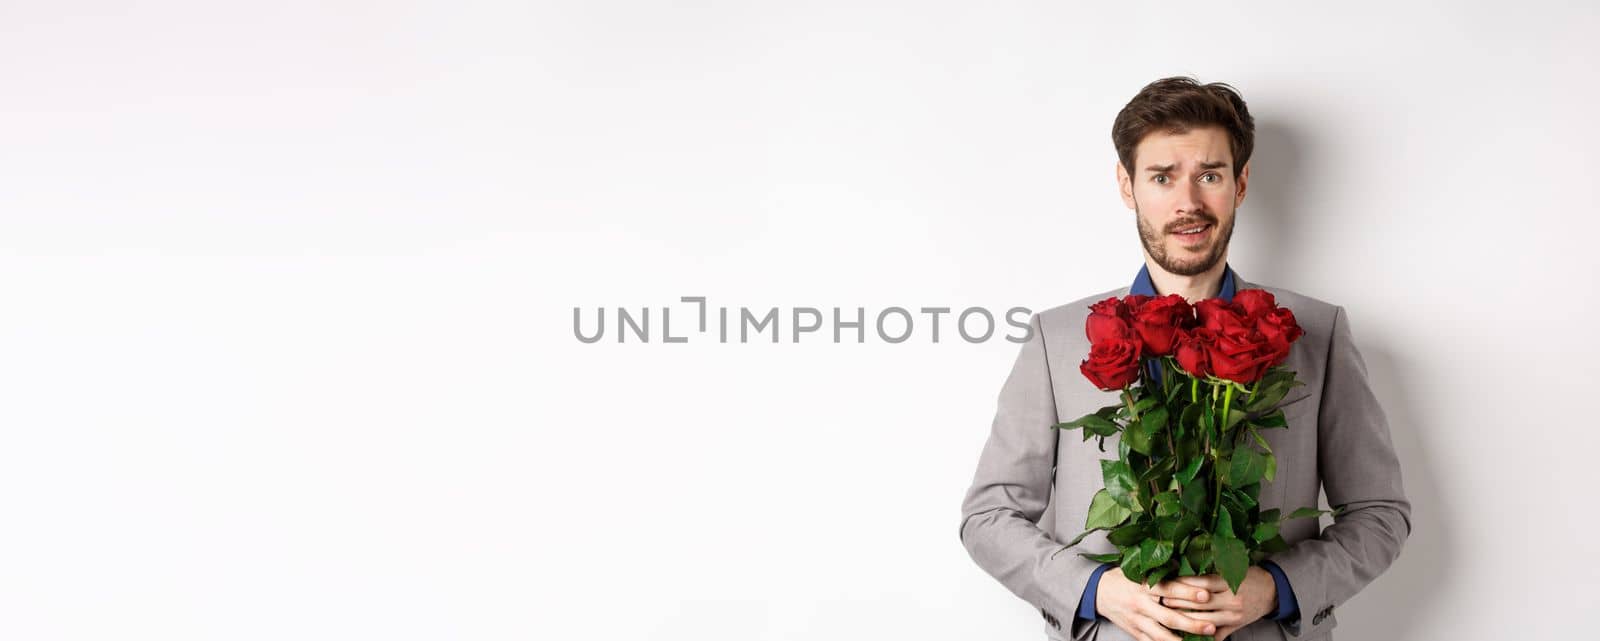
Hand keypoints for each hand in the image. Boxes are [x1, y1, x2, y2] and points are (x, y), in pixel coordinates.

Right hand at [1095, 566, 1216, 640]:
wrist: (1098, 591)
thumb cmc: (1124, 578)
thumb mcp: (1140, 570)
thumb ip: (1162, 573)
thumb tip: (1190, 569)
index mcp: (1143, 585)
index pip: (1168, 589)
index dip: (1187, 592)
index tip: (1206, 595)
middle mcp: (1140, 603)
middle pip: (1168, 617)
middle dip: (1191, 624)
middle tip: (1211, 626)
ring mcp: (1137, 620)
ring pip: (1161, 635)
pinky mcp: (1134, 632)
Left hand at [1145, 566, 1277, 640]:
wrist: (1271, 591)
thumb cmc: (1247, 576)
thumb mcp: (1231, 570)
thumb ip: (1210, 575)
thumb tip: (1181, 574)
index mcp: (1229, 583)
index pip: (1200, 583)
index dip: (1181, 584)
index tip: (1164, 582)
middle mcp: (1231, 600)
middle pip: (1199, 603)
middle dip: (1177, 602)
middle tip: (1160, 599)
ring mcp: (1233, 616)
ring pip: (1203, 621)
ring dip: (1184, 620)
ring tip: (1167, 616)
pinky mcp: (1234, 627)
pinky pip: (1214, 635)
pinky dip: (1199, 635)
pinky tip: (1185, 633)